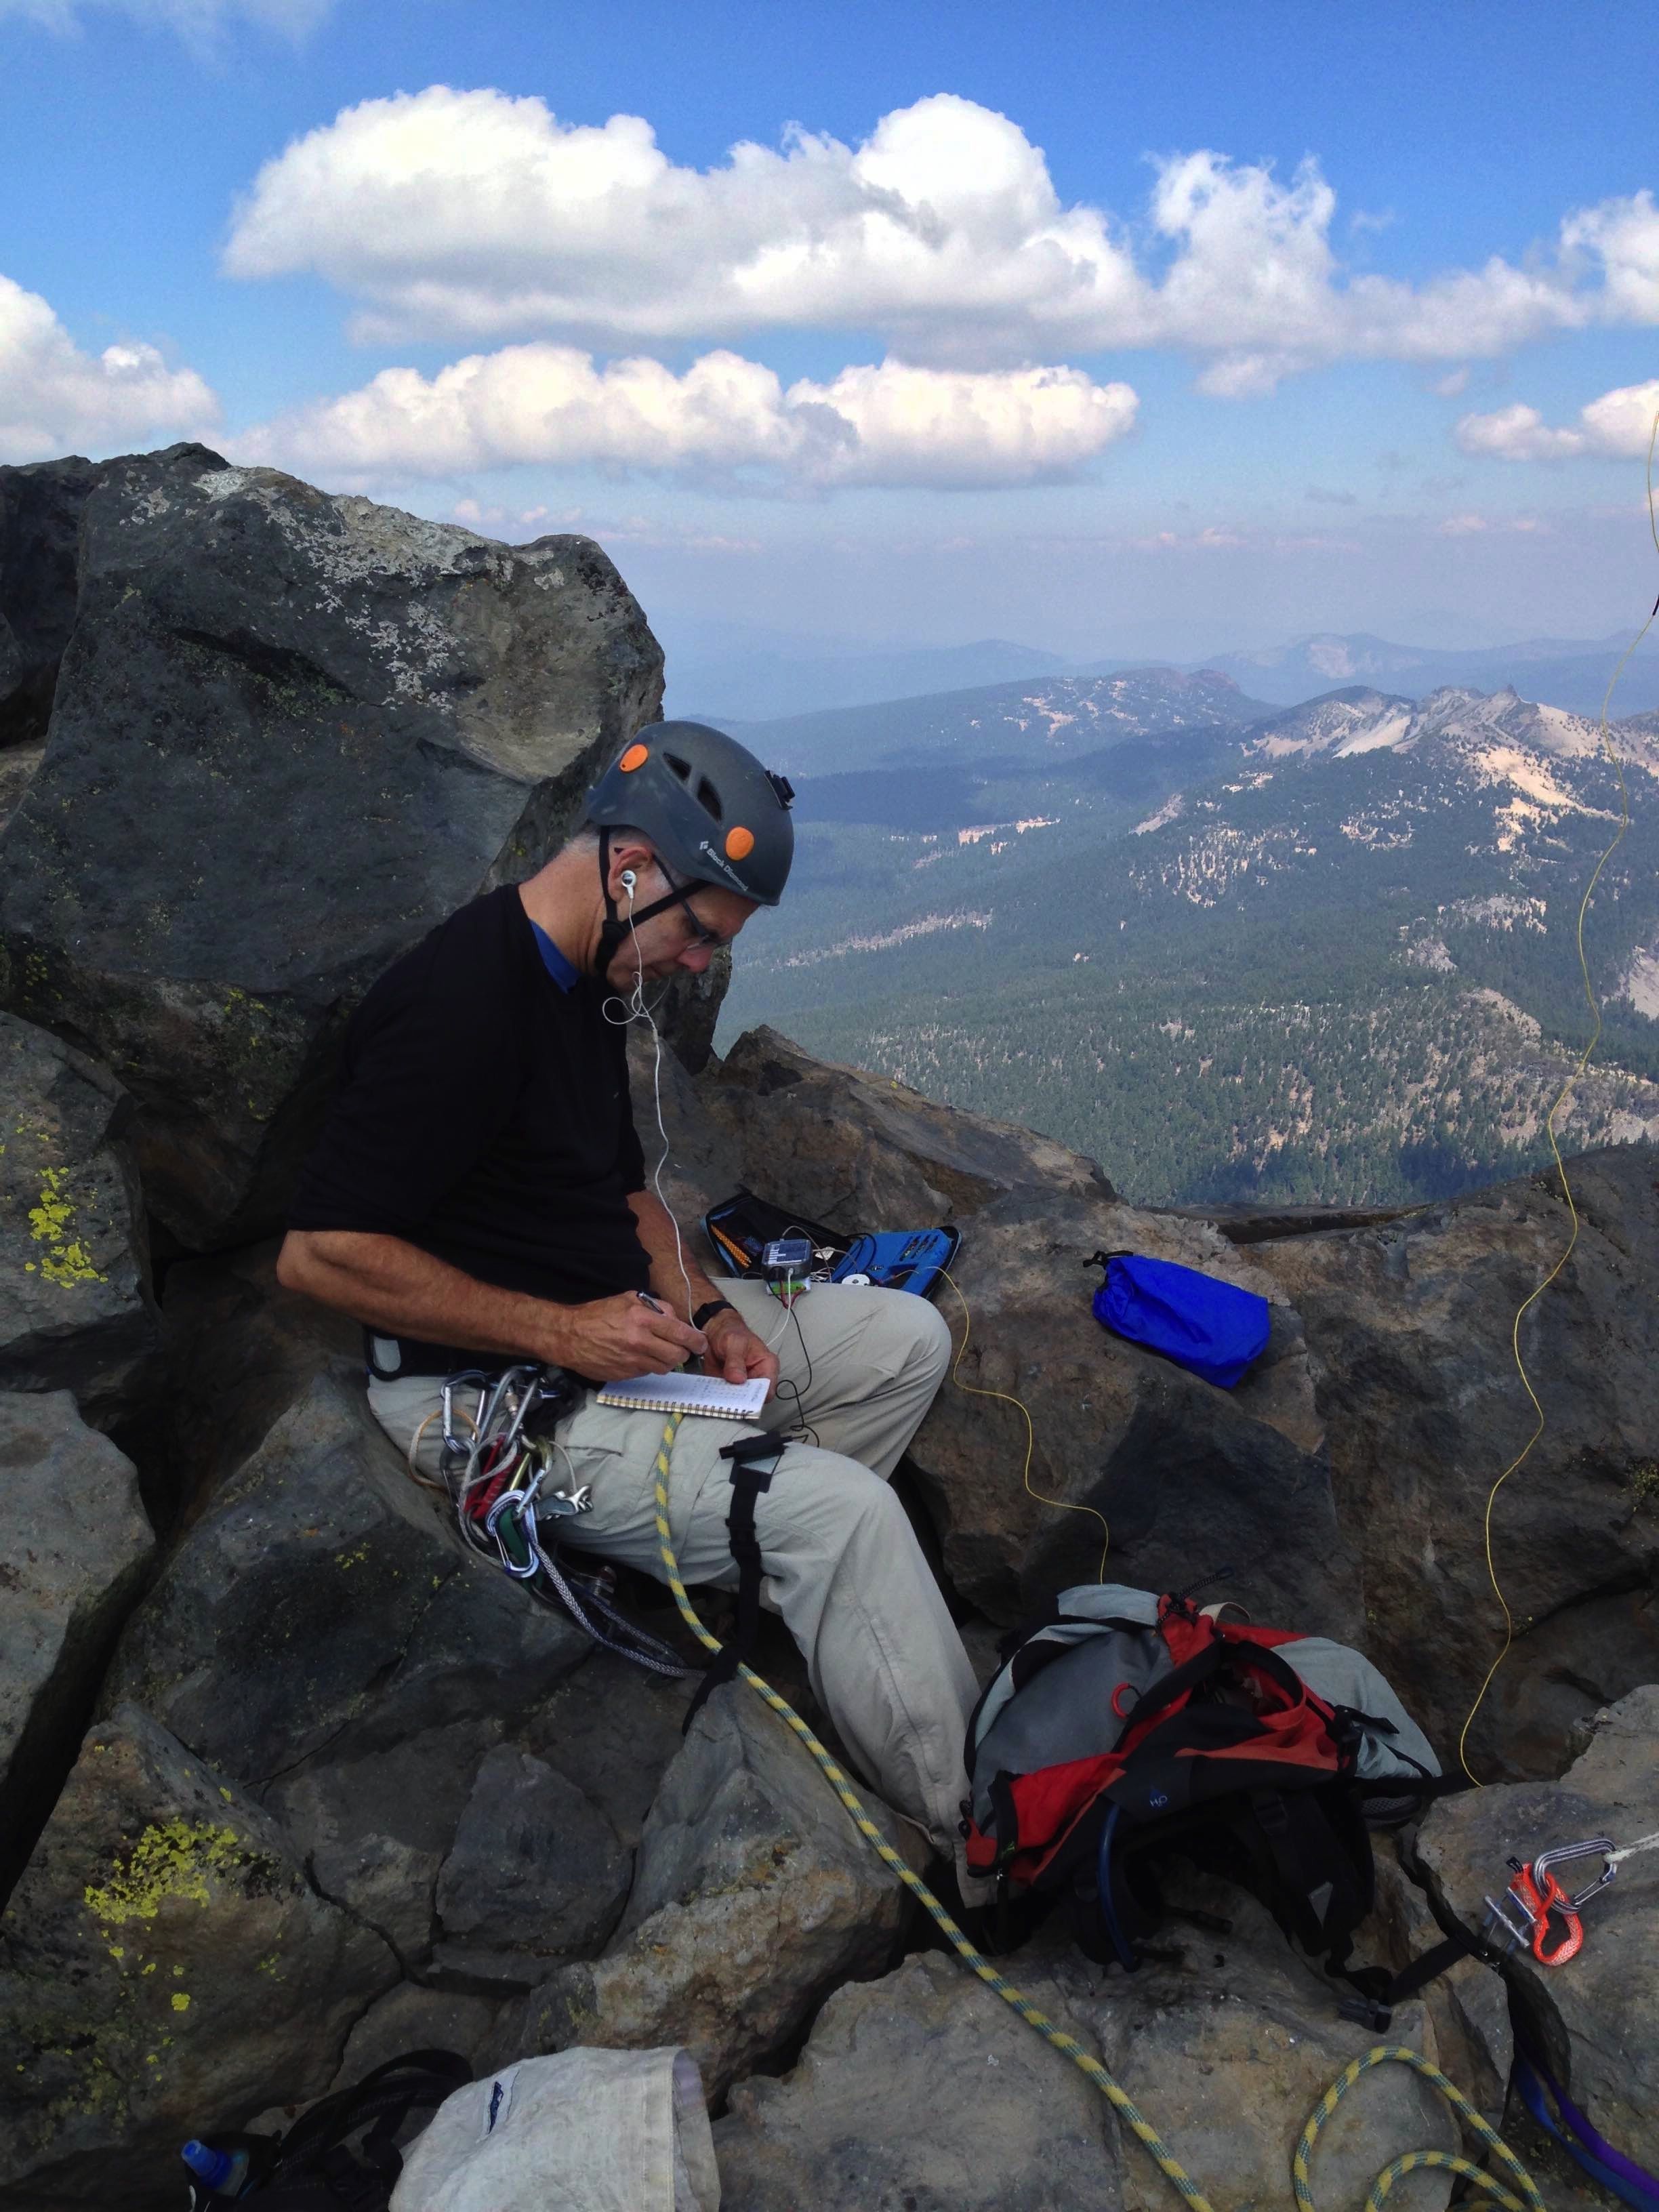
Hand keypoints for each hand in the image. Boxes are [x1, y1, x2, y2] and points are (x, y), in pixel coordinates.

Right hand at [549, 1292, 704, 1380]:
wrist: (569, 1336)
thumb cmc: (598, 1314)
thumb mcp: (628, 1299)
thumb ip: (655, 1306)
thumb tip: (675, 1319)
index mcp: (642, 1319)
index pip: (680, 1333)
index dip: (696, 1341)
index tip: (701, 1343)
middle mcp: (639, 1342)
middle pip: (677, 1355)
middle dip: (683, 1352)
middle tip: (680, 1348)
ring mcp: (632, 1361)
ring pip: (664, 1367)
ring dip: (666, 1361)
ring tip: (658, 1351)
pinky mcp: (625, 1374)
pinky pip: (647, 1372)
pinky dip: (649, 1366)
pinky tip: (639, 1356)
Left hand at [702, 1306, 781, 1396]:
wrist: (716, 1333)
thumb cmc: (731, 1333)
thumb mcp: (734, 1343)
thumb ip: (735, 1361)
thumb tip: (738, 1379)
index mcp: (767, 1366)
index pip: (768, 1390)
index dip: (757, 1397)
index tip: (743, 1399)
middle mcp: (757, 1379)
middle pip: (753, 1399)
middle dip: (740, 1402)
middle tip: (727, 1399)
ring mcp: (743, 1386)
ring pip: (738, 1402)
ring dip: (727, 1402)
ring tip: (717, 1397)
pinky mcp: (729, 1388)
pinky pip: (724, 1399)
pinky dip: (717, 1399)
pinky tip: (711, 1395)